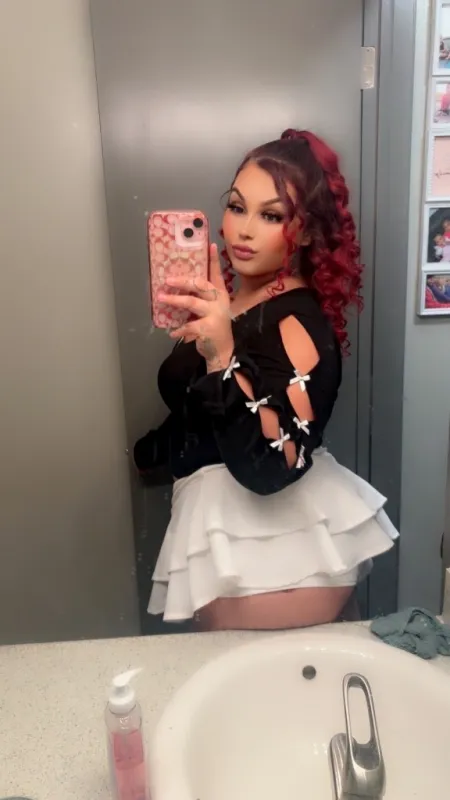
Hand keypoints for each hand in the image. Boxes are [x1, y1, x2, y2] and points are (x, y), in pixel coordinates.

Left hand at [157, 243, 233, 370]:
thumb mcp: (211, 310)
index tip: (210, 245)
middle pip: (200, 285)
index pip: (216, 274)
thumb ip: (200, 299)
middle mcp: (219, 302)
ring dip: (174, 300)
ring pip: (191, 302)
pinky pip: (188, 325)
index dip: (213, 259)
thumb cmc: (214, 328)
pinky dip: (178, 329)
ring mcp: (215, 314)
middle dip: (182, 281)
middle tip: (167, 280)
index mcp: (220, 295)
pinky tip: (172, 333)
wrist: (223, 351)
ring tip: (161, 298)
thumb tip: (177, 287)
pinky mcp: (208, 328)